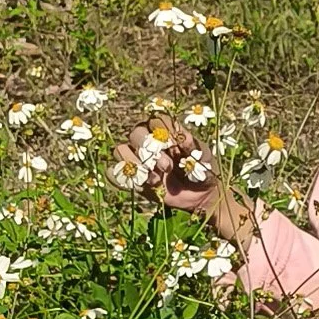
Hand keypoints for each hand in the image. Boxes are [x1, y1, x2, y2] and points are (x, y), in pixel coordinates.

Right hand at [128, 125, 253, 247]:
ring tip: (156, 181)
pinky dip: (120, 177)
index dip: (160, 131)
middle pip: (135, 133)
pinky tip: (141, 185)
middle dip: (148, 150)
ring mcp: (139, 160)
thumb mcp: (204, 158)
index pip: (154, 120)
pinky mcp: (132, 179)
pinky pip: (113, 173)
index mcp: (167, 132)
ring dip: (136, 165)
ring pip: (120, 150)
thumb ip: (194, 147)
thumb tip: (181, 137)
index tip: (173, 146)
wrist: (201, 197)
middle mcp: (150, 142)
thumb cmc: (204, 172)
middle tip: (167, 167)